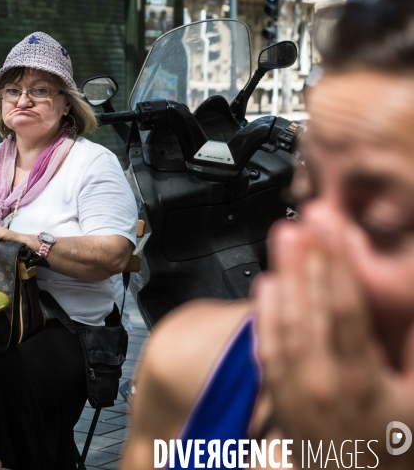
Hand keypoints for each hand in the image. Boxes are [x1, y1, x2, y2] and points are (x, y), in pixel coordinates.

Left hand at [256, 205, 413, 468]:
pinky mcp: (281, 394)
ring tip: (286, 237)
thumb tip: (410, 306)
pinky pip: (268, 348)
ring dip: (286, 275)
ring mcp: (296, 389)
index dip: (339, 265)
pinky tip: (265, 284)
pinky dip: (264, 314)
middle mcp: (323, 383)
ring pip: (287, 322)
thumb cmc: (399, 449)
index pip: (346, 311)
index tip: (334, 228)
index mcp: (363, 384)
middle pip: (313, 309)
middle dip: (310, 258)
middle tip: (306, 217)